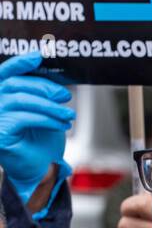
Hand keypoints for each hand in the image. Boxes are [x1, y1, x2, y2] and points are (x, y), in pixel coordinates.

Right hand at [0, 52, 73, 200]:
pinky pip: (24, 118)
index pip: (4, 74)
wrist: (40, 171)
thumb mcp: (42, 113)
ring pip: (22, 101)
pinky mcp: (0, 133)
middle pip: (15, 85)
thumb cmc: (40, 142)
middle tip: (65, 96)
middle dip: (43, 87)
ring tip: (68, 114)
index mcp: (0, 97)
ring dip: (50, 106)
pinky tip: (61, 124)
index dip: (19, 63)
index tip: (38, 56)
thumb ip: (40, 96)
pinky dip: (47, 118)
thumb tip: (53, 81)